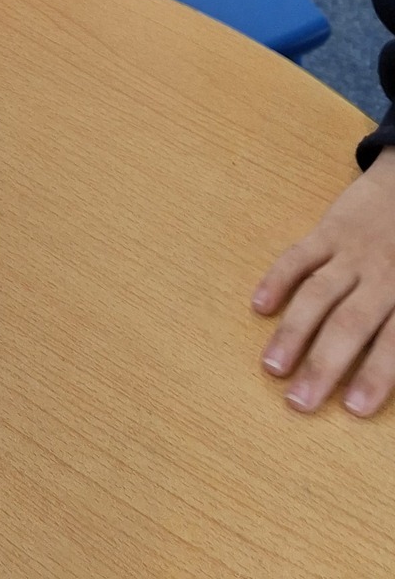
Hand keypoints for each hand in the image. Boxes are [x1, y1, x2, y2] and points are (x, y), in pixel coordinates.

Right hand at [253, 146, 394, 414]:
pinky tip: (258, 306)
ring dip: (293, 331)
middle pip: (348, 325)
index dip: (374, 375)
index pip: (393, 342)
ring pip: (318, 295)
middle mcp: (380, 276)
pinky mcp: (327, 230)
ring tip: (271, 366)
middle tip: (298, 401)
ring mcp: (350, 252)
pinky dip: (277, 279)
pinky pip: (298, 256)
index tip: (353, 409)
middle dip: (323, 365)